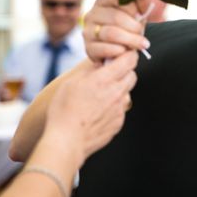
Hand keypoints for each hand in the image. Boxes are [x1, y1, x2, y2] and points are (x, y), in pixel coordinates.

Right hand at [44, 50, 138, 166]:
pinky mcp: (118, 123)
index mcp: (104, 79)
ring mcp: (119, 109)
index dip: (128, 55)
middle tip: (110, 74)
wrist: (67, 141)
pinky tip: (98, 112)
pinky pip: (121, 109)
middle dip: (124, 72)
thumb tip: (101, 65)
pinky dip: (113, 107)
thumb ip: (91, 71)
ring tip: (100, 96)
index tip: (123, 55)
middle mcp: (116, 93)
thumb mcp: (72, 82)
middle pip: (132, 75)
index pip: (129, 60)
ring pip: (126, 92)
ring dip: (119, 90)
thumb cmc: (64, 111)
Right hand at [83, 0, 151, 62]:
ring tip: (141, 45)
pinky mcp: (88, 47)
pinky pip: (104, 49)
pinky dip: (119, 51)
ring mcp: (88, 30)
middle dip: (134, 27)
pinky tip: (126, 51)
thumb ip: (142, 4)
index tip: (142, 15)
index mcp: (105, 0)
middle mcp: (93, 13)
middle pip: (116, 17)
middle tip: (144, 35)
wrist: (119, 51)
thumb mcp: (138, 14)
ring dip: (130, 40)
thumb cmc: (129, 28)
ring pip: (111, 33)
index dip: (132, 7)